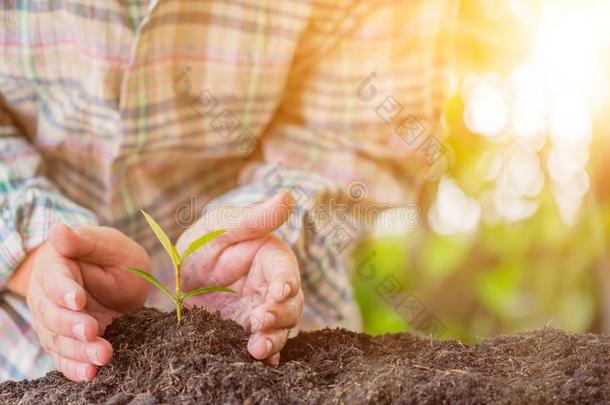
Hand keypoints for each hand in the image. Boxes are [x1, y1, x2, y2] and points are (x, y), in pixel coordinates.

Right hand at [26, 224, 149, 380]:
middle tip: (92, 331)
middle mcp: (48, 298)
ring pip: (58, 341)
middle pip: (52, 315)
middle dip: (71, 326)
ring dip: (78, 351)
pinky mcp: (67, 343)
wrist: (120, 279)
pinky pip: (66, 359)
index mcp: (55, 268)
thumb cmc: (114, 256)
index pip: (54, 281)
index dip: (64, 291)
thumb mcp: (108, 244)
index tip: (78, 299)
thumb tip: (58, 230)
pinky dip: (76, 369)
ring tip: (102, 356)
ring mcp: (55, 323)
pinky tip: (91, 374)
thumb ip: (85, 242)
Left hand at [176, 191, 303, 364]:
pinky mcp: (245, 330)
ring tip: (257, 350)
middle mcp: (272, 288)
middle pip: (290, 306)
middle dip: (279, 317)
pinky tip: (263, 362)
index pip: (287, 273)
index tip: (277, 292)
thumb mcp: (224, 225)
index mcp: (272, 259)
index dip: (286, 283)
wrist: (180, 271)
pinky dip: (266, 354)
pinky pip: (260, 343)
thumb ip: (256, 218)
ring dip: (272, 340)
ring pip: (279, 329)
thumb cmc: (206, 239)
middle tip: (259, 324)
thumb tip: (289, 197)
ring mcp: (259, 311)